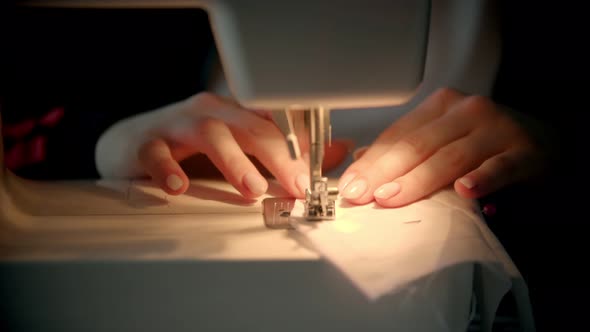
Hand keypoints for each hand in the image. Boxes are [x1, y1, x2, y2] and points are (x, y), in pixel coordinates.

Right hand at [96, 92, 348, 197]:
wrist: (130, 142)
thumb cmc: (190, 148)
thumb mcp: (241, 148)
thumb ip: (286, 154)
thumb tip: (337, 152)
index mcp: (237, 114)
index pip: (276, 123)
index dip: (300, 146)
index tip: (317, 174)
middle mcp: (211, 112)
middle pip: (251, 128)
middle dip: (279, 156)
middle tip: (297, 185)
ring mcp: (177, 124)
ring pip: (211, 134)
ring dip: (234, 161)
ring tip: (252, 188)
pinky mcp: (146, 142)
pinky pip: (157, 153)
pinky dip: (168, 168)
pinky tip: (179, 186)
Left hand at [338, 88, 552, 206]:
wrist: (542, 139)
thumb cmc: (485, 142)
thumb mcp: (444, 137)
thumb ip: (408, 147)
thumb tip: (363, 160)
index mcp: (440, 107)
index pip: (399, 135)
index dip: (372, 161)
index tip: (351, 185)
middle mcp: (466, 111)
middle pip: (417, 145)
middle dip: (384, 173)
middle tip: (362, 195)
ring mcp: (495, 129)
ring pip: (449, 157)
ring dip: (418, 180)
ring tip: (392, 197)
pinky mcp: (524, 151)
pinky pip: (499, 167)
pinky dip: (482, 179)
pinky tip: (465, 191)